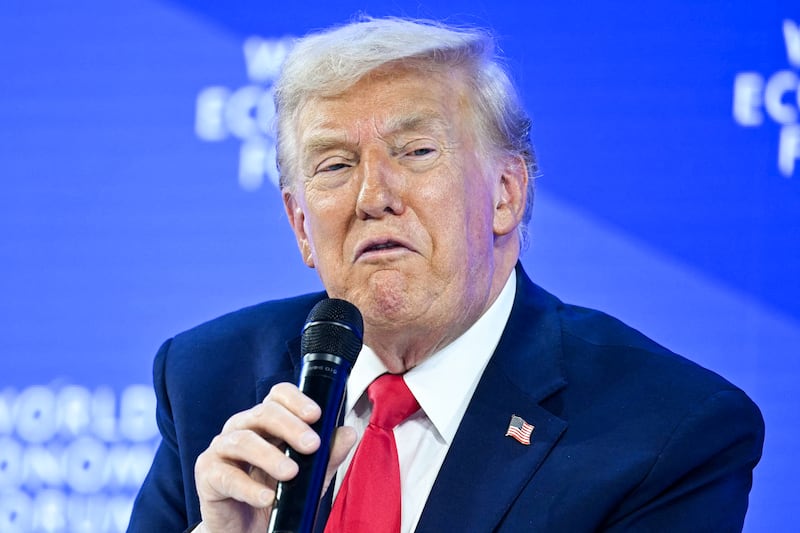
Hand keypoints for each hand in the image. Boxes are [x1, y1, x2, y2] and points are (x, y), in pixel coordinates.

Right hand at [194, 382, 356, 532]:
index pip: (278, 395)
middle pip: (263, 413)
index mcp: (266, 421)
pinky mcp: (208, 475)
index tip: (317, 415)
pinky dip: (248, 487)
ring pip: (243, 440)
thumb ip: (327, 455)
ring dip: (270, 455)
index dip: (296, 399)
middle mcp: (242, 428)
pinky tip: (266, 497)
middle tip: (311, 444)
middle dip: (290, 426)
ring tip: (291, 473)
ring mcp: (222, 449)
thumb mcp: (309, 476)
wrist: (247, 530)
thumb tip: (348, 433)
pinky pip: (226, 476)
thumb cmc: (275, 494)